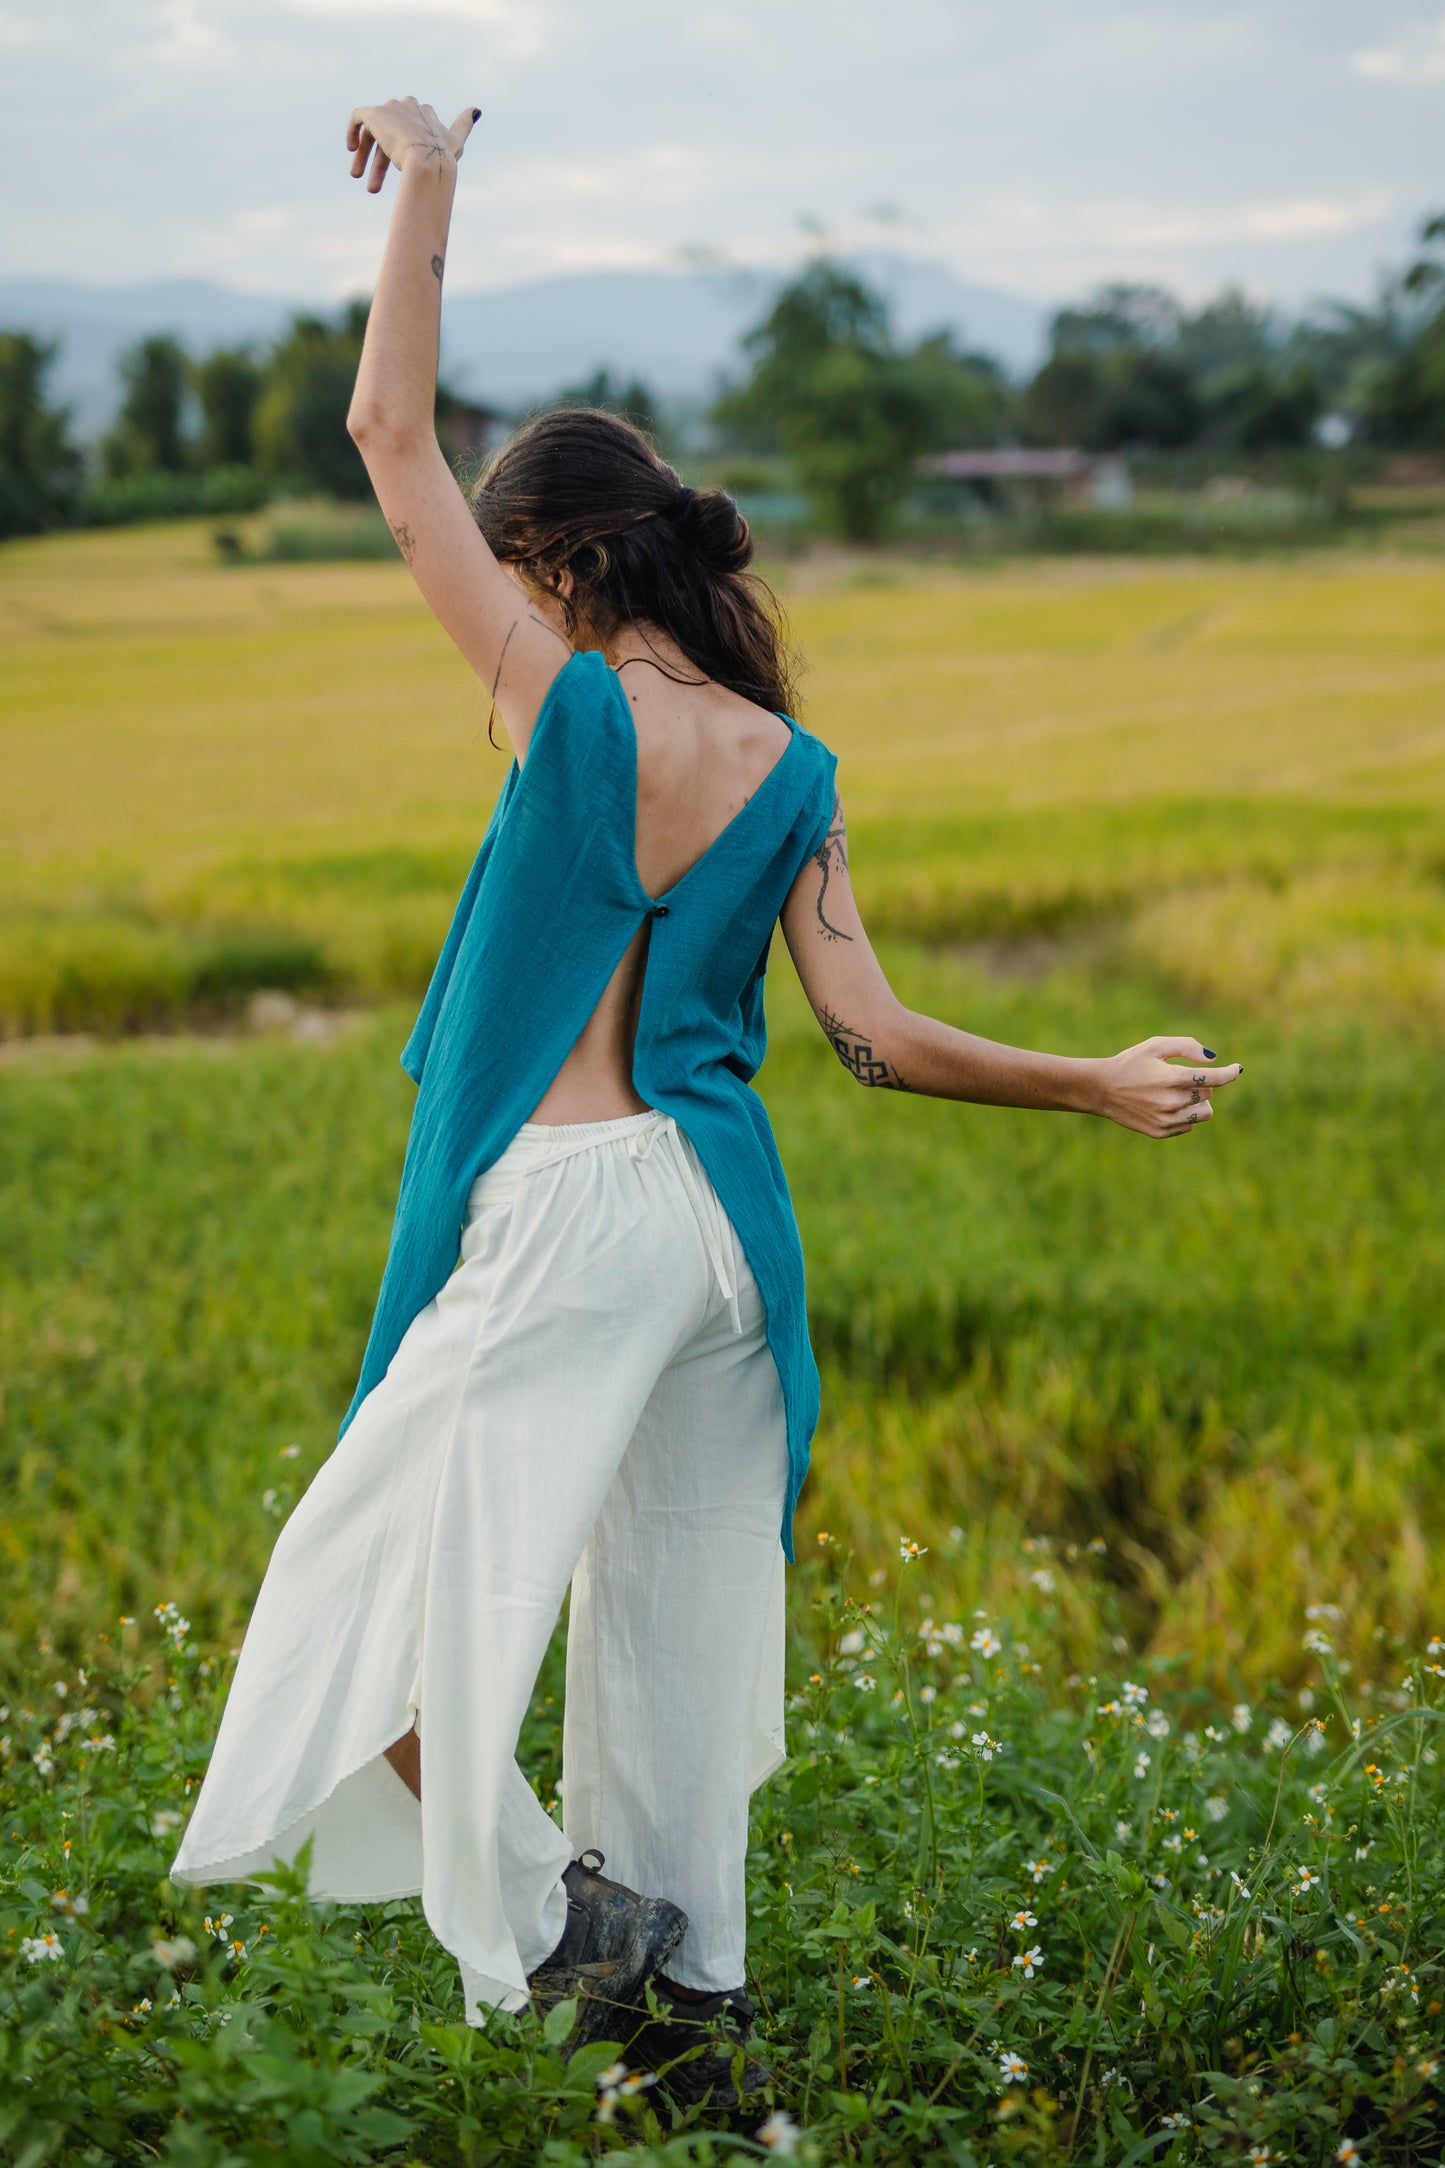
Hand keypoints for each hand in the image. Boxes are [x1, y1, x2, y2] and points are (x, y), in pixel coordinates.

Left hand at [347, 99, 478, 192]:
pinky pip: (357, 118)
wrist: (427, 160)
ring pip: (373, 131)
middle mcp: (406, 105)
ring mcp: (390, 109)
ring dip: (365, 156)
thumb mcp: (456, 141)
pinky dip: (352, 132)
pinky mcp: (375, 114)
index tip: (396, 174)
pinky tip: (351, 151)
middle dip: (379, 161)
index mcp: (423, 112)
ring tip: (359, 179)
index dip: (399, 152)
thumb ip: (464, 125)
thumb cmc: (443, 157)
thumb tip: (476, 109)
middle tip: (372, 187)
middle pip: (389, 133)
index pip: (408, 130)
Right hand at [1092, 1036, 1242, 1138]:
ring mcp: (1167, 1119)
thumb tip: (1213, 1058)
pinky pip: (1189, 1126)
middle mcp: (1172, 1101)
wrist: (1101, 1089)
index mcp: (1172, 1078)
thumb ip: (1187, 1046)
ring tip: (1180, 1095)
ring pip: (1204, 1114)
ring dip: (1199, 1103)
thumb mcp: (1155, 1045)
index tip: (1238, 1069)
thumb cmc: (1130, 1063)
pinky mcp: (1161, 1132)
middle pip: (1209, 1095)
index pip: (1214, 1079)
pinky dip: (1185, 1115)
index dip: (1230, 1073)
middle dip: (1202, 1085)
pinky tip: (1167, 1106)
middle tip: (1181, 1079)